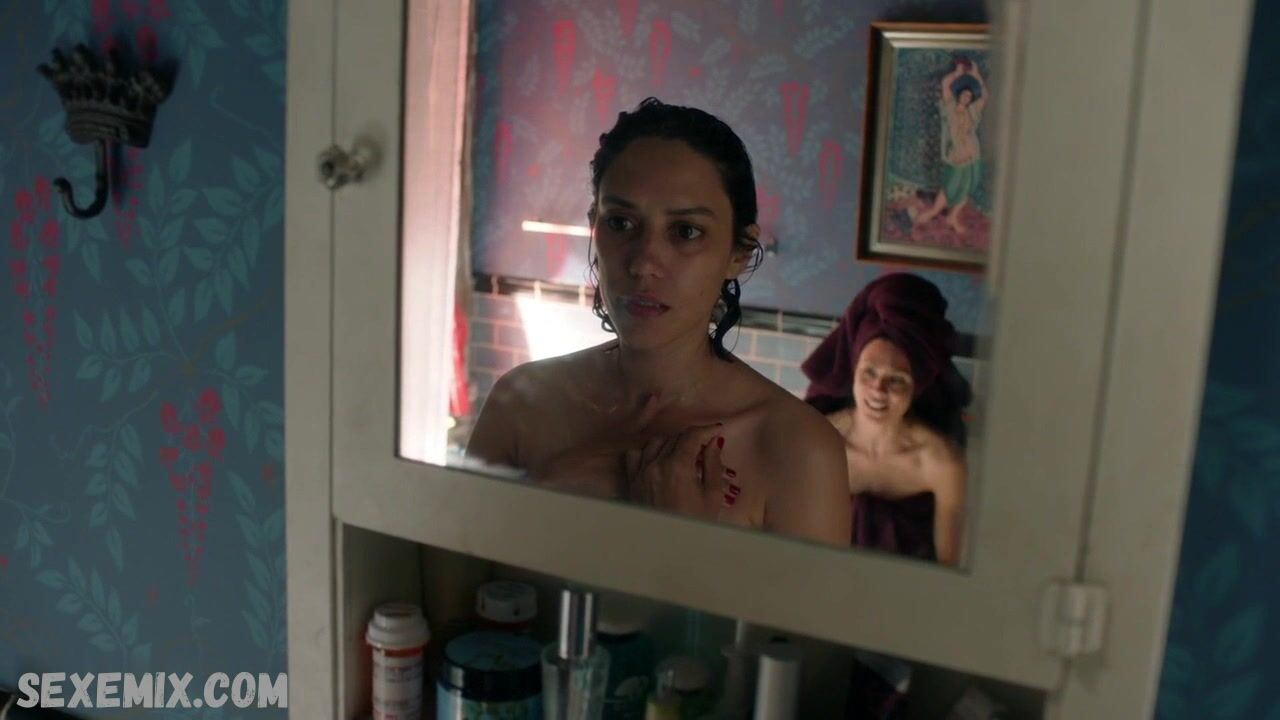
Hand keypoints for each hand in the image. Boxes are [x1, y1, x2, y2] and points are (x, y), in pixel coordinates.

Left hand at [624, 417, 740, 520]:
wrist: (668, 548)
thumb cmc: (694, 524)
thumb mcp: (712, 496)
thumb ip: (713, 465)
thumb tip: (713, 442)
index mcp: (677, 466)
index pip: (692, 436)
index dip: (706, 429)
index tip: (717, 429)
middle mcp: (656, 464)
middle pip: (675, 437)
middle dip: (692, 438)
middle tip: (705, 446)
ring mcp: (641, 471)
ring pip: (656, 442)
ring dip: (672, 442)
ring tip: (684, 453)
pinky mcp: (632, 480)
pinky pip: (635, 454)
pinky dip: (647, 451)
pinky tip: (658, 458)